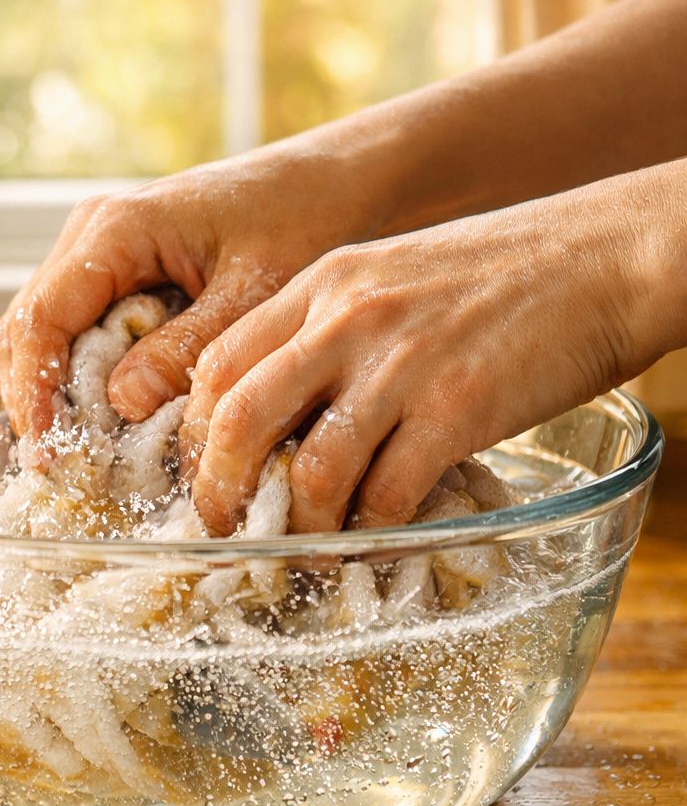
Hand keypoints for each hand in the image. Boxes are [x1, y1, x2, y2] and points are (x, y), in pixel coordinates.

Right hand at [0, 147, 385, 442]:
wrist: (335, 180)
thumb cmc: (303, 220)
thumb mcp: (253, 294)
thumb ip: (186, 349)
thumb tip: (121, 403)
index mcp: (118, 229)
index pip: (41, 318)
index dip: (33, 391)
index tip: (48, 452)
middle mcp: (92, 233)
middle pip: (25, 327)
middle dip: (34, 397)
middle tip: (62, 464)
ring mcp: (98, 249)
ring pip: (41, 330)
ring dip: (53, 388)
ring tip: (82, 448)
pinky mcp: (116, 269)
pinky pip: (73, 326)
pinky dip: (78, 373)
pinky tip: (106, 415)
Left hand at [181, 162, 683, 535]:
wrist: (613, 252)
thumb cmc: (505, 273)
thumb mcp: (392, 276)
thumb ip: (331, 332)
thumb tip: (284, 417)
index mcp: (323, 284)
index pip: (217, 363)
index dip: (192, 432)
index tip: (200, 474)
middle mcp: (348, 319)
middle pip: (237, 418)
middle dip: (216, 490)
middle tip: (224, 529)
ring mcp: (402, 364)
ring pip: (310, 470)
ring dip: (302, 528)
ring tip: (309, 552)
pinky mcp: (459, 408)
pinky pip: (387, 492)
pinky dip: (372, 531)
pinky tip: (376, 540)